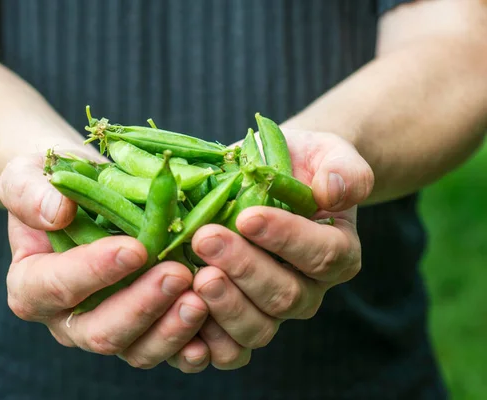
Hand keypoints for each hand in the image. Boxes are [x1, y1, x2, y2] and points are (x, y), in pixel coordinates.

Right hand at [0, 152, 210, 371]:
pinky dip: (191, 343)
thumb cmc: (56, 186)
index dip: (93, 271)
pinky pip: (168, 350)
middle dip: (141, 306)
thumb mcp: (28, 176)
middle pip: (100, 331)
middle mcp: (70, 318)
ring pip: (138, 349)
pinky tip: (213, 322)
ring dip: (171, 329)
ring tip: (201, 299)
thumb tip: (57, 212)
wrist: (87, 195)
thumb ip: (30, 193)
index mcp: (33, 285)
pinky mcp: (145, 331)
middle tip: (178, 274)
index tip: (133, 248)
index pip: (55, 286)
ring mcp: (111, 328)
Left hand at [187, 129, 373, 369]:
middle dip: (244, 268)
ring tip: (194, 275)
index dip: (286, 238)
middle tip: (206, 239)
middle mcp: (308, 289)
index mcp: (337, 253)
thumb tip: (334, 192)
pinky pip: (229, 348)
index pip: (321, 254)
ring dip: (224, 304)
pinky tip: (182, 312)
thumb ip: (343, 169)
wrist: (269, 181)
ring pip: (258, 327)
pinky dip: (205, 339)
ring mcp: (271, 310)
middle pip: (285, 296)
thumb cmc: (299, 165)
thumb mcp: (327, 153)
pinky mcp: (238, 321)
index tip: (248, 215)